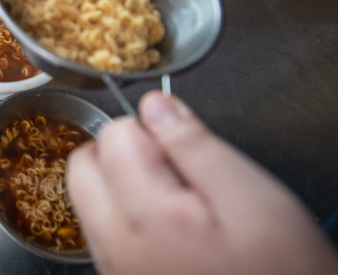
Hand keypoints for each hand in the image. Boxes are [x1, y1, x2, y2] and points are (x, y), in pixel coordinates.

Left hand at [67, 91, 337, 274]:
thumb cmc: (280, 272)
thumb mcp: (251, 197)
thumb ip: (194, 145)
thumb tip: (155, 107)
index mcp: (143, 216)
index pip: (111, 135)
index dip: (149, 130)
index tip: (183, 149)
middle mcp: (114, 245)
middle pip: (84, 166)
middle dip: (122, 152)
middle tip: (177, 170)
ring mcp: (113, 267)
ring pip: (89, 199)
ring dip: (121, 185)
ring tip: (180, 204)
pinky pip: (103, 233)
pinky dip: (126, 218)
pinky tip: (171, 230)